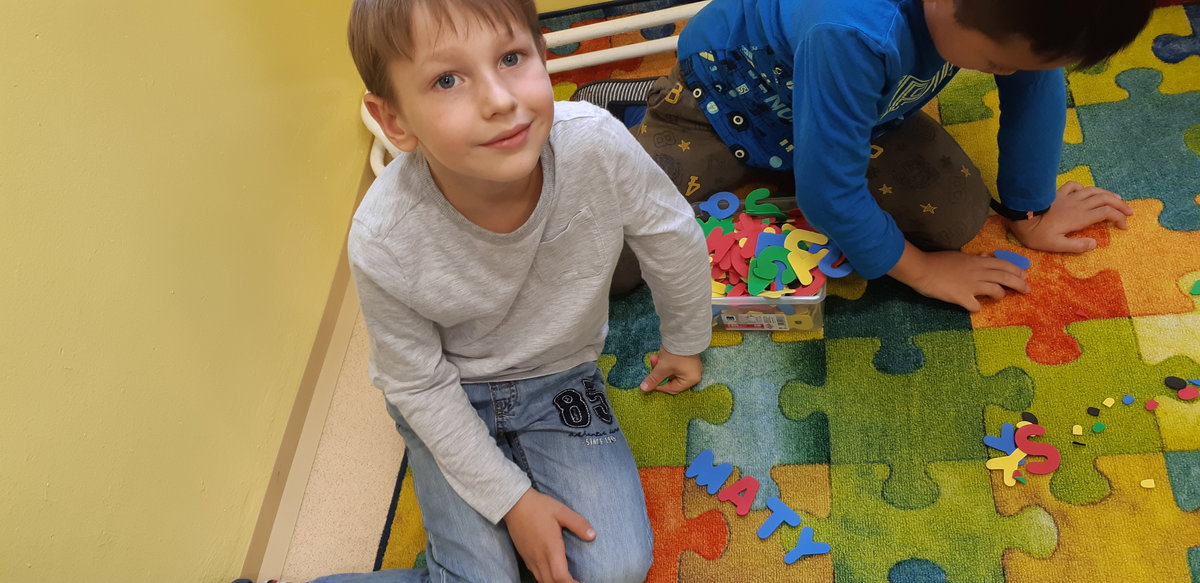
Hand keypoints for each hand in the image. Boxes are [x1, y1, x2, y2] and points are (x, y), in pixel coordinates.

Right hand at [504, 488, 594, 582]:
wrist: (514, 504)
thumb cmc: (539, 506)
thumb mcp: (561, 511)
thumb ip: (578, 524)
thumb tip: (593, 535)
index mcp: (550, 547)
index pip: (560, 576)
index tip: (580, 582)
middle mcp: (539, 557)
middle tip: (576, 582)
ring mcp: (530, 558)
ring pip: (542, 580)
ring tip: (566, 580)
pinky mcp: (525, 557)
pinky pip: (536, 574)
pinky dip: (546, 579)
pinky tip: (553, 574)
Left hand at [640, 349, 702, 393]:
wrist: (683, 333)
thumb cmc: (675, 354)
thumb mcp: (662, 367)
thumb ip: (654, 379)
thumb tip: (644, 389)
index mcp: (690, 380)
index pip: (672, 389)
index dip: (659, 386)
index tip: (649, 381)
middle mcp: (694, 375)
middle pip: (672, 379)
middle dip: (659, 372)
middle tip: (653, 362)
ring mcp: (692, 366)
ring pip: (672, 371)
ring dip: (661, 365)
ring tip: (655, 356)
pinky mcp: (688, 359)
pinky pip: (675, 365)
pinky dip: (667, 361)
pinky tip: (661, 354)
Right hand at [888, 241, 1029, 311]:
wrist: (921, 269)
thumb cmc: (937, 260)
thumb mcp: (959, 255)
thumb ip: (974, 258)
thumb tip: (986, 256)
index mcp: (977, 261)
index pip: (1003, 264)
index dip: (1016, 270)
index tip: (1024, 275)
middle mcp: (978, 272)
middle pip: (1005, 277)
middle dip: (1019, 284)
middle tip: (1027, 290)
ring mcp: (971, 285)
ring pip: (996, 290)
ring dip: (1001, 294)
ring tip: (1001, 297)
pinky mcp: (961, 297)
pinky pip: (975, 305)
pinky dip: (976, 307)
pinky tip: (973, 306)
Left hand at [1007, 181, 1132, 252]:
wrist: (1018, 216)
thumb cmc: (1035, 234)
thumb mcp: (1055, 245)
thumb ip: (1076, 246)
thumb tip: (1095, 244)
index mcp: (1079, 217)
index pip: (1106, 213)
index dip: (1119, 218)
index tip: (1124, 227)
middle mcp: (1077, 204)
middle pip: (1105, 199)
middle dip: (1120, 204)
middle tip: (1129, 212)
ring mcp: (1068, 197)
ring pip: (1093, 190)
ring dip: (1107, 194)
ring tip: (1117, 199)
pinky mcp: (1057, 193)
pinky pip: (1074, 186)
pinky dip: (1084, 188)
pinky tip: (1086, 192)